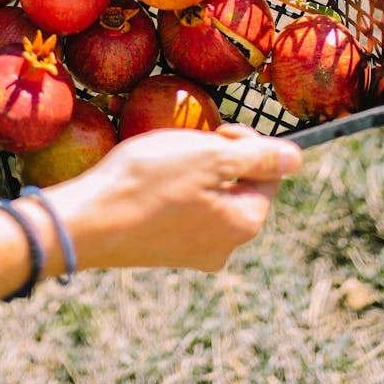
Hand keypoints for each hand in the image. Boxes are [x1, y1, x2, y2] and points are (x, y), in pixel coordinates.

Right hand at [42, 124, 302, 273]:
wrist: (87, 221)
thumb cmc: (149, 182)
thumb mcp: (210, 157)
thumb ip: (258, 157)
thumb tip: (296, 159)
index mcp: (245, 223)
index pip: (269, 174)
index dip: (246, 143)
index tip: (216, 130)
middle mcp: (226, 247)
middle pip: (238, 187)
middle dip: (218, 158)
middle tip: (188, 142)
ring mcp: (193, 254)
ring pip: (209, 198)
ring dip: (194, 172)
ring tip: (164, 158)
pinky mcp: (164, 252)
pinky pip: (182, 213)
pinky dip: (172, 191)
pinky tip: (148, 181)